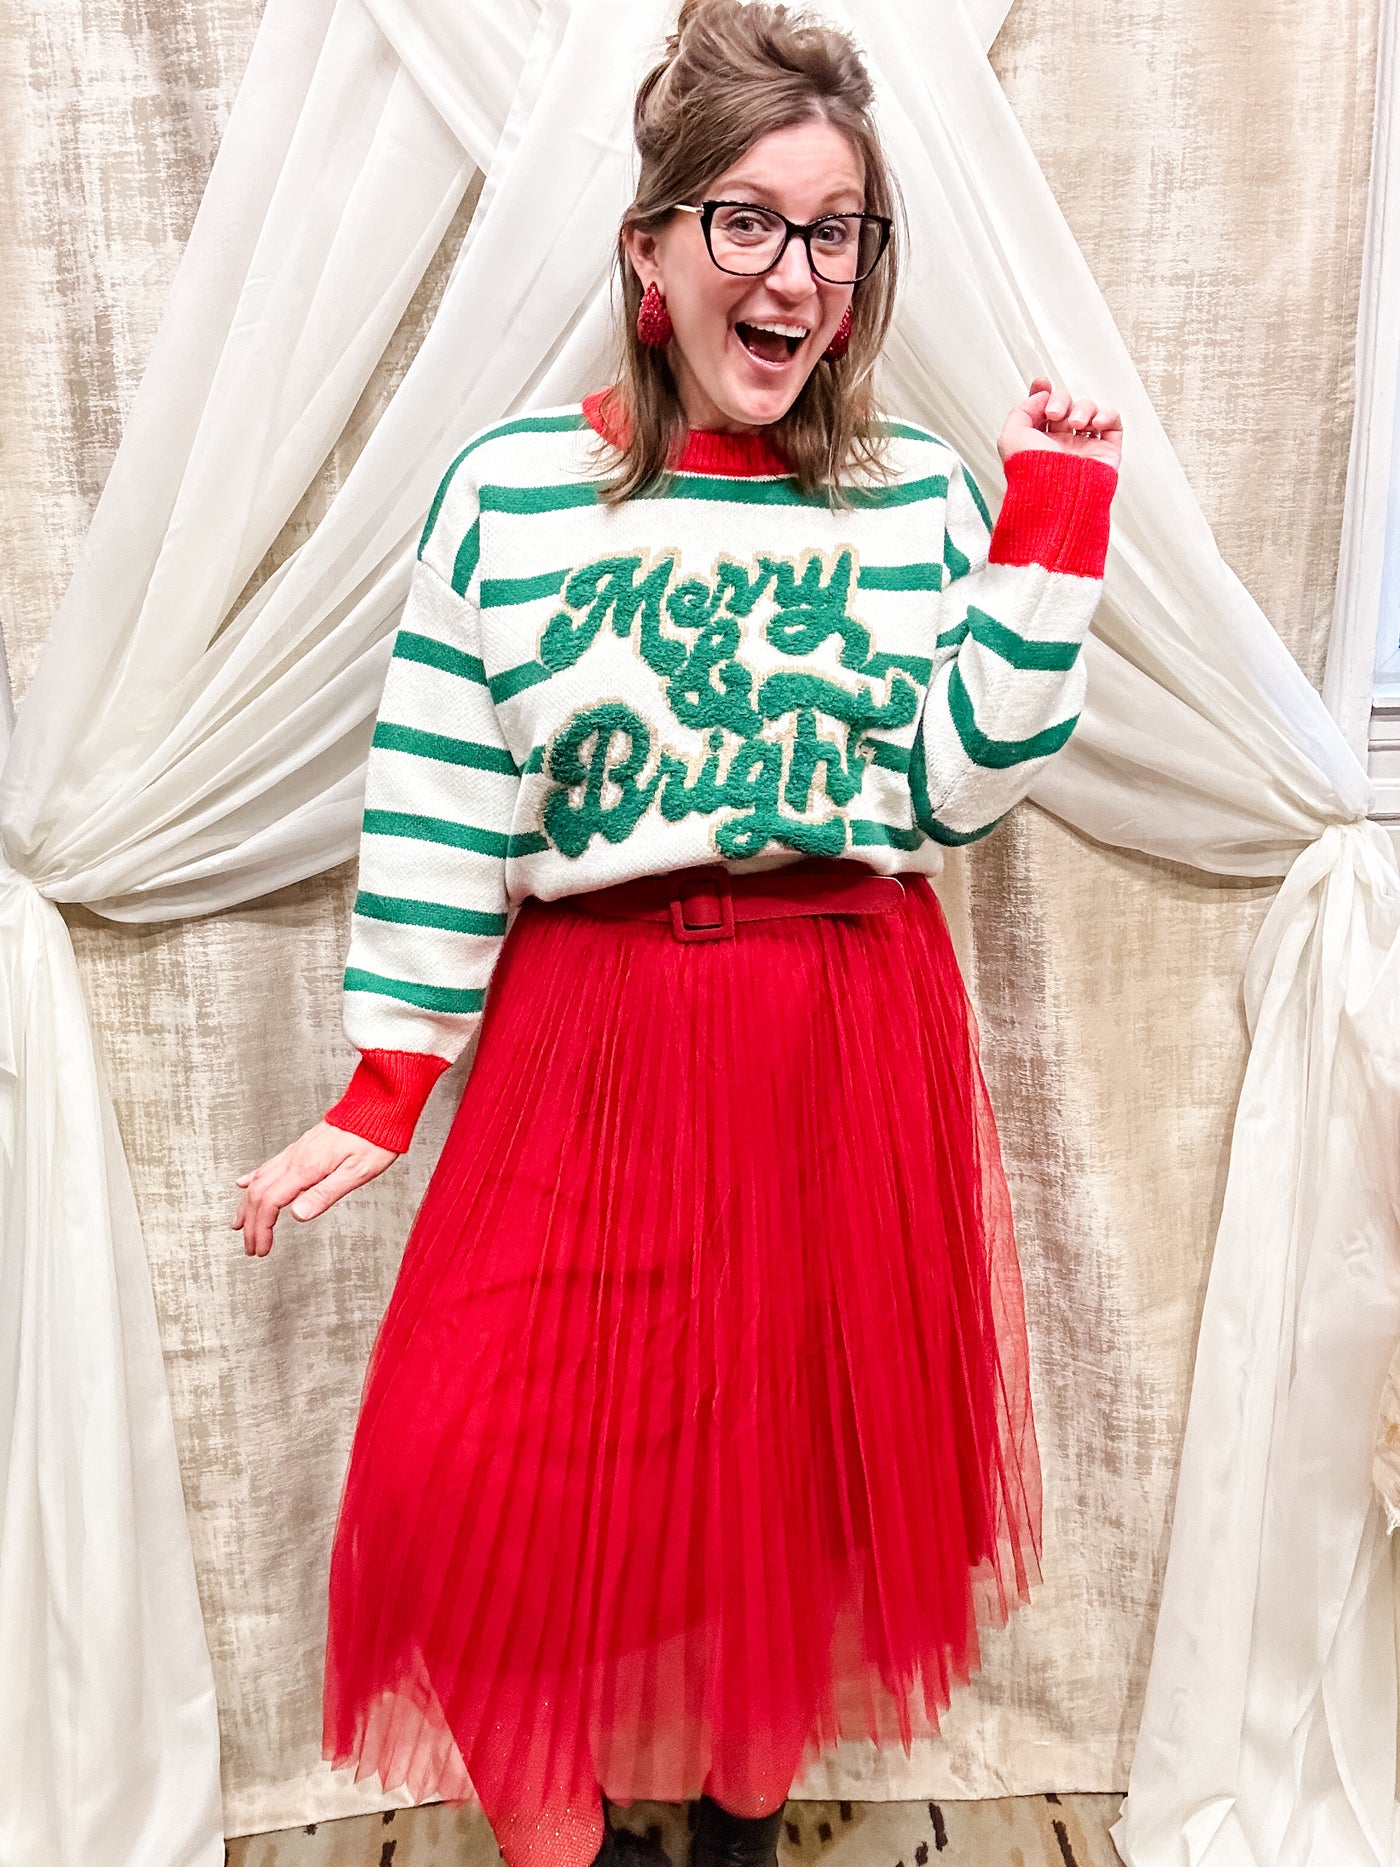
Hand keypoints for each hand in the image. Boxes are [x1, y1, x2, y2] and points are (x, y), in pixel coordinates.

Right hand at [232, 1119, 397, 1257]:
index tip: (261, 1248)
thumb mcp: (357, 1173)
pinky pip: (268, 1165)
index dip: (261, 1229)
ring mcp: (296, 1152)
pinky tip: (245, 1184)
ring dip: (247, 1206)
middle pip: (259, 1195)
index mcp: (306, 1168)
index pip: (270, 1203)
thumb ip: (325, 1194)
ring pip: (259, 1180)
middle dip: (251, 1224)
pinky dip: (253, 1179)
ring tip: (239, 1225)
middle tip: (251, 1247)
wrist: (377, 1109)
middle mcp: (295, 1158)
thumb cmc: (373, 1140)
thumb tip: (297, 1215)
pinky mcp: (300, 1148)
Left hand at [999, 375, 1122, 470]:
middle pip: (1066, 404)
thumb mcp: (1011, 437)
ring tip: (1076, 424)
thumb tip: (1041, 395)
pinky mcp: (1106, 452)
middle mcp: (1061, 444)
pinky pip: (1114, 423)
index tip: (1042, 384)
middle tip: (1055, 414)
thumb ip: (1021, 409)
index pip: (1043, 409)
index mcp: (1039, 442)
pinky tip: (1095, 424)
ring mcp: (1084, 447)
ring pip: (1089, 410)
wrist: (1057, 495)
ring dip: (1083, 408)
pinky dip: (1107, 415)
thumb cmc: (1032, 473)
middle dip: (1061, 401)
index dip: (1043, 392)